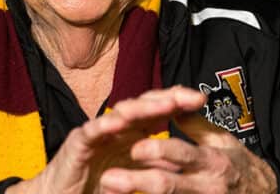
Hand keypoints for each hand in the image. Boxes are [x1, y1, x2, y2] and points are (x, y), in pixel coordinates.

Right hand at [6, 86, 206, 193]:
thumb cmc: (95, 185)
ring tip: (164, 103)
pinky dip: (106, 123)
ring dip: (142, 106)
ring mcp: (97, 132)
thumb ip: (155, 165)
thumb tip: (185, 161)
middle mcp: (115, 127)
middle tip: (189, 95)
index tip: (202, 100)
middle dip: (166, 97)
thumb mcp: (134, 175)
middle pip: (142, 105)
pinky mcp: (78, 144)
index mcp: (130, 132)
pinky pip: (93, 130)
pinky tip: (120, 119)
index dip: (177, 102)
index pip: (156, 110)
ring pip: (120, 112)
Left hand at [99, 111, 277, 193]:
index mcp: (212, 161)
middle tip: (108, 178)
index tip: (134, 147)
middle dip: (137, 182)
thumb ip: (194, 124)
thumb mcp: (221, 140)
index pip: (182, 154)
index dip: (157, 150)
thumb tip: (169, 104)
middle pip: (168, 185)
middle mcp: (207, 186)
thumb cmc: (238, 164)